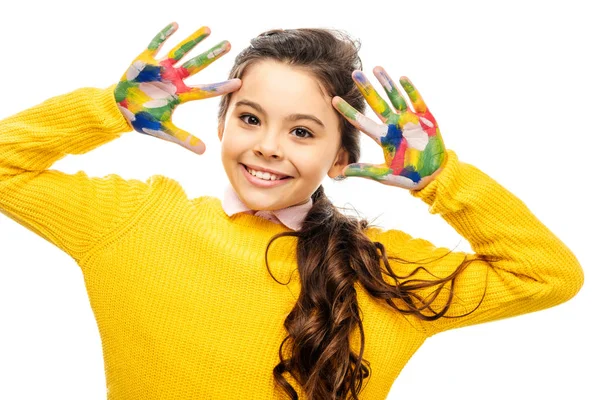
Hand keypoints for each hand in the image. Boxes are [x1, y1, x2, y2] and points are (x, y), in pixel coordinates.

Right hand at [114, 22, 240, 154]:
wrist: (120, 110)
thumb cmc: (144, 119)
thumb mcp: (164, 131)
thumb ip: (184, 139)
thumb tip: (204, 152)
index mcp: (180, 95)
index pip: (205, 90)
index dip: (221, 88)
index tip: (239, 83)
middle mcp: (174, 79)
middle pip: (197, 65)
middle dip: (212, 55)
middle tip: (229, 45)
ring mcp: (161, 68)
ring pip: (181, 52)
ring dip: (193, 41)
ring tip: (209, 29)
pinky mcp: (145, 60)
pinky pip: (156, 45)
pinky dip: (164, 36)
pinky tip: (176, 25)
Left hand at [332, 67, 446, 190]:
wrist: (434, 176)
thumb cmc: (408, 176)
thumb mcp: (385, 175)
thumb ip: (366, 171)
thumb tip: (343, 172)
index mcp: (383, 137)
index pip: (361, 121)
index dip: (348, 111)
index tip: (334, 100)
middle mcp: (394, 125)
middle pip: (377, 103)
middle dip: (366, 89)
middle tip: (354, 73)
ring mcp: (410, 120)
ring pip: (395, 97)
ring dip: (387, 83)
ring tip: (376, 68)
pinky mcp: (426, 119)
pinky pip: (417, 101)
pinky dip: (410, 90)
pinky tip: (402, 78)